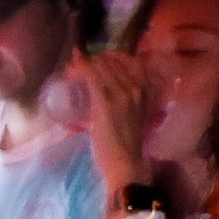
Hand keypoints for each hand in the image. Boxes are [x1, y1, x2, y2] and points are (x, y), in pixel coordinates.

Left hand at [45, 48, 146, 193]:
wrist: (126, 162)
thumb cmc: (127, 144)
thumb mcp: (136, 116)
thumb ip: (129, 103)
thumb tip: (111, 96)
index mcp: (147, 91)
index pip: (132, 61)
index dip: (113, 57)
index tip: (98, 59)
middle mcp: (138, 89)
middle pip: (114, 61)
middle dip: (93, 59)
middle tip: (77, 63)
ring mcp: (123, 95)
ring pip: (101, 67)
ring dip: (83, 64)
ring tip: (70, 67)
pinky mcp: (106, 103)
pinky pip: (91, 78)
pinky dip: (80, 70)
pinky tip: (71, 69)